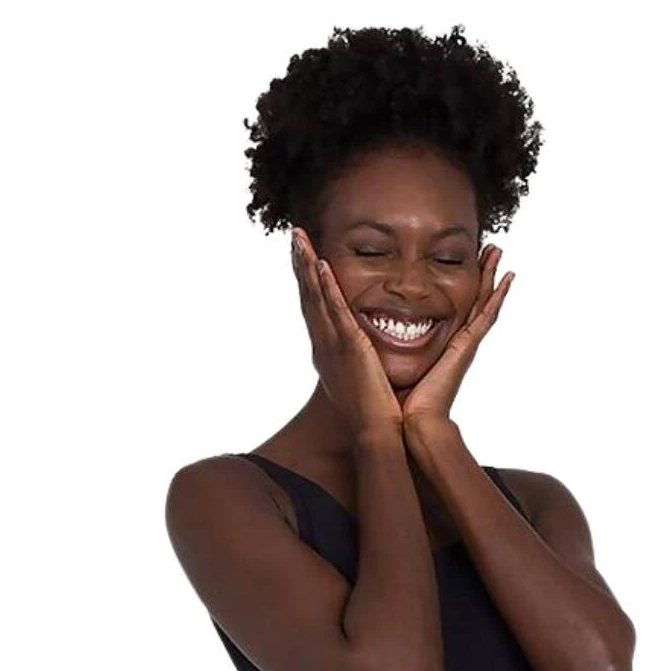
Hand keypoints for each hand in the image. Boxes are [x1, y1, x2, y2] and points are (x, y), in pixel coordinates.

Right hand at [290, 227, 402, 437]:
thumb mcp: (360, 379)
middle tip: (294, 237)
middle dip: (300, 265)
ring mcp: (334, 346)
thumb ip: (358, 361)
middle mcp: (324, 346)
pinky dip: (327, 289)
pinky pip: (336, 312)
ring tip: (300, 240)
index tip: (303, 257)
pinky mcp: (349, 348)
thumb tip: (361, 353)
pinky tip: (322, 266)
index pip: (314, 309)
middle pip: (308, 297)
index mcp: (327, 352)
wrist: (375, 433)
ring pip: (316, 299)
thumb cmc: (372, 413)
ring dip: (307, 267)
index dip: (307, 282)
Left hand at [400, 245, 514, 430]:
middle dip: (480, 274)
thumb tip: (368, 336)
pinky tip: (506, 278)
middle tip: (489, 248)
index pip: (454, 308)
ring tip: (497, 251)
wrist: (415, 421)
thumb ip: (387, 348)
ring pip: (483, 302)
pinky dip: (497, 296)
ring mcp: (466, 344)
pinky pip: (486, 315)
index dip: (459, 286)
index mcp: (442, 346)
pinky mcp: (467, 347)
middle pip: (473, 300)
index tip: (463, 263)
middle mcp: (457, 343)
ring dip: (491, 276)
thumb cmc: (402, 400)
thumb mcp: (393, 363)